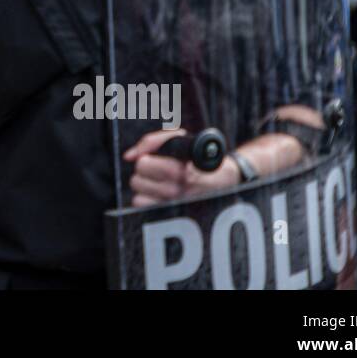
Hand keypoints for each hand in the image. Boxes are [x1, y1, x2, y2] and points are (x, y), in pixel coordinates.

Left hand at [122, 129, 241, 207]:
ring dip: (144, 189)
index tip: (154, 159)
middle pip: (137, 181)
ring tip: (158, 184)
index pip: (143, 165)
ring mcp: (176, 209)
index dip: (145, 159)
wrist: (228, 180)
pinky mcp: (173, 219)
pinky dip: (147, 202)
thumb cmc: (199, 157)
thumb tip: (128, 156)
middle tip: (157, 172)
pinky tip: (157, 196)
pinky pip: (144, 210)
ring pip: (137, 198)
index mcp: (181, 171)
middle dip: (143, 174)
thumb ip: (151, 142)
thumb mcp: (181, 139)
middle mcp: (179, 192)